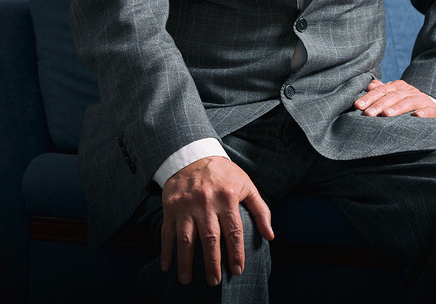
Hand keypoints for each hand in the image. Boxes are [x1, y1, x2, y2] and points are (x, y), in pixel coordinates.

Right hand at [160, 156, 273, 286]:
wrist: (193, 154)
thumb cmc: (223, 174)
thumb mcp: (246, 184)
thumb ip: (260, 210)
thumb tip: (270, 236)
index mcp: (227, 197)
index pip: (233, 230)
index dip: (236, 252)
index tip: (238, 270)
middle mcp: (206, 201)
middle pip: (209, 237)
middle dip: (212, 262)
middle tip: (214, 282)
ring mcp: (186, 204)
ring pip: (186, 238)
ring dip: (186, 261)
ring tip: (186, 280)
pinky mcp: (171, 205)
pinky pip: (167, 231)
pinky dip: (165, 250)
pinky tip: (166, 266)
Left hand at [355, 79, 435, 118]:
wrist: (434, 109)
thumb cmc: (408, 104)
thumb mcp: (394, 95)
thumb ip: (382, 90)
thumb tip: (369, 85)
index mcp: (398, 87)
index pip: (381, 90)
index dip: (369, 97)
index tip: (358, 105)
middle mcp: (409, 91)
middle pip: (392, 96)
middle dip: (379, 104)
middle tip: (368, 113)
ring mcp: (422, 100)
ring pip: (409, 102)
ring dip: (397, 108)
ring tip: (386, 114)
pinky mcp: (434, 110)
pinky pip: (429, 111)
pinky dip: (423, 113)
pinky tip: (416, 116)